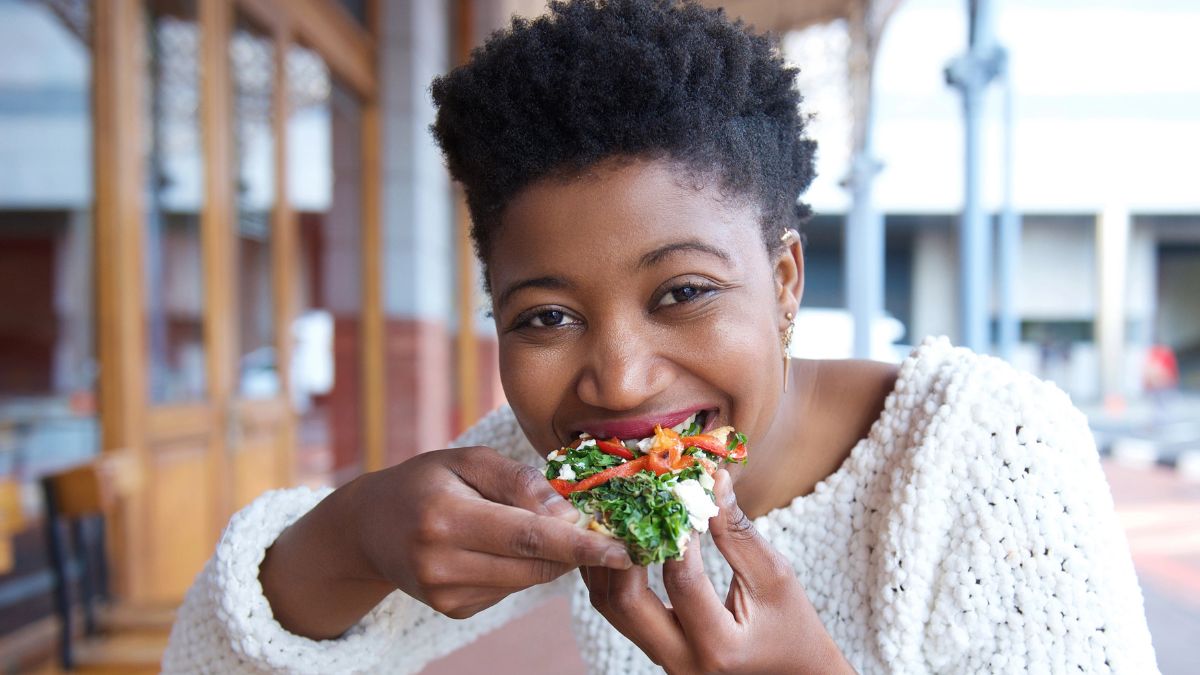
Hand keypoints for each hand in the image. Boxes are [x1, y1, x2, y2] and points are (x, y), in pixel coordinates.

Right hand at [262, 446, 631, 638]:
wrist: (370, 526)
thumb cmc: (427, 480)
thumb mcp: (467, 460)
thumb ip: (518, 481)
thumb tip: (566, 513)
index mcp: (445, 517)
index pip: (527, 537)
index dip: (580, 545)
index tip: (622, 549)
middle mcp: (441, 563)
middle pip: (534, 565)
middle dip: (575, 548)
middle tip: (600, 525)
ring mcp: (446, 594)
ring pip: (527, 581)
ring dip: (551, 557)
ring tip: (540, 525)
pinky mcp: (453, 610)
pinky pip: (510, 589)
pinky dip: (522, 567)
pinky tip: (501, 545)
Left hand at [580, 470, 854, 673]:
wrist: (793, 673)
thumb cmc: (792, 626)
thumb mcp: (775, 577)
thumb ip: (738, 532)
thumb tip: (713, 479)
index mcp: (719, 646)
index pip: (682, 580)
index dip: (677, 531)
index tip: (679, 493)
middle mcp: (682, 661)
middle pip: (626, 601)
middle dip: (624, 548)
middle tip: (632, 504)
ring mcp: (663, 660)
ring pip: (611, 607)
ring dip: (608, 559)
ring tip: (616, 516)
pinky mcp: (654, 649)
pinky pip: (619, 610)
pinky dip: (613, 573)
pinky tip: (619, 540)